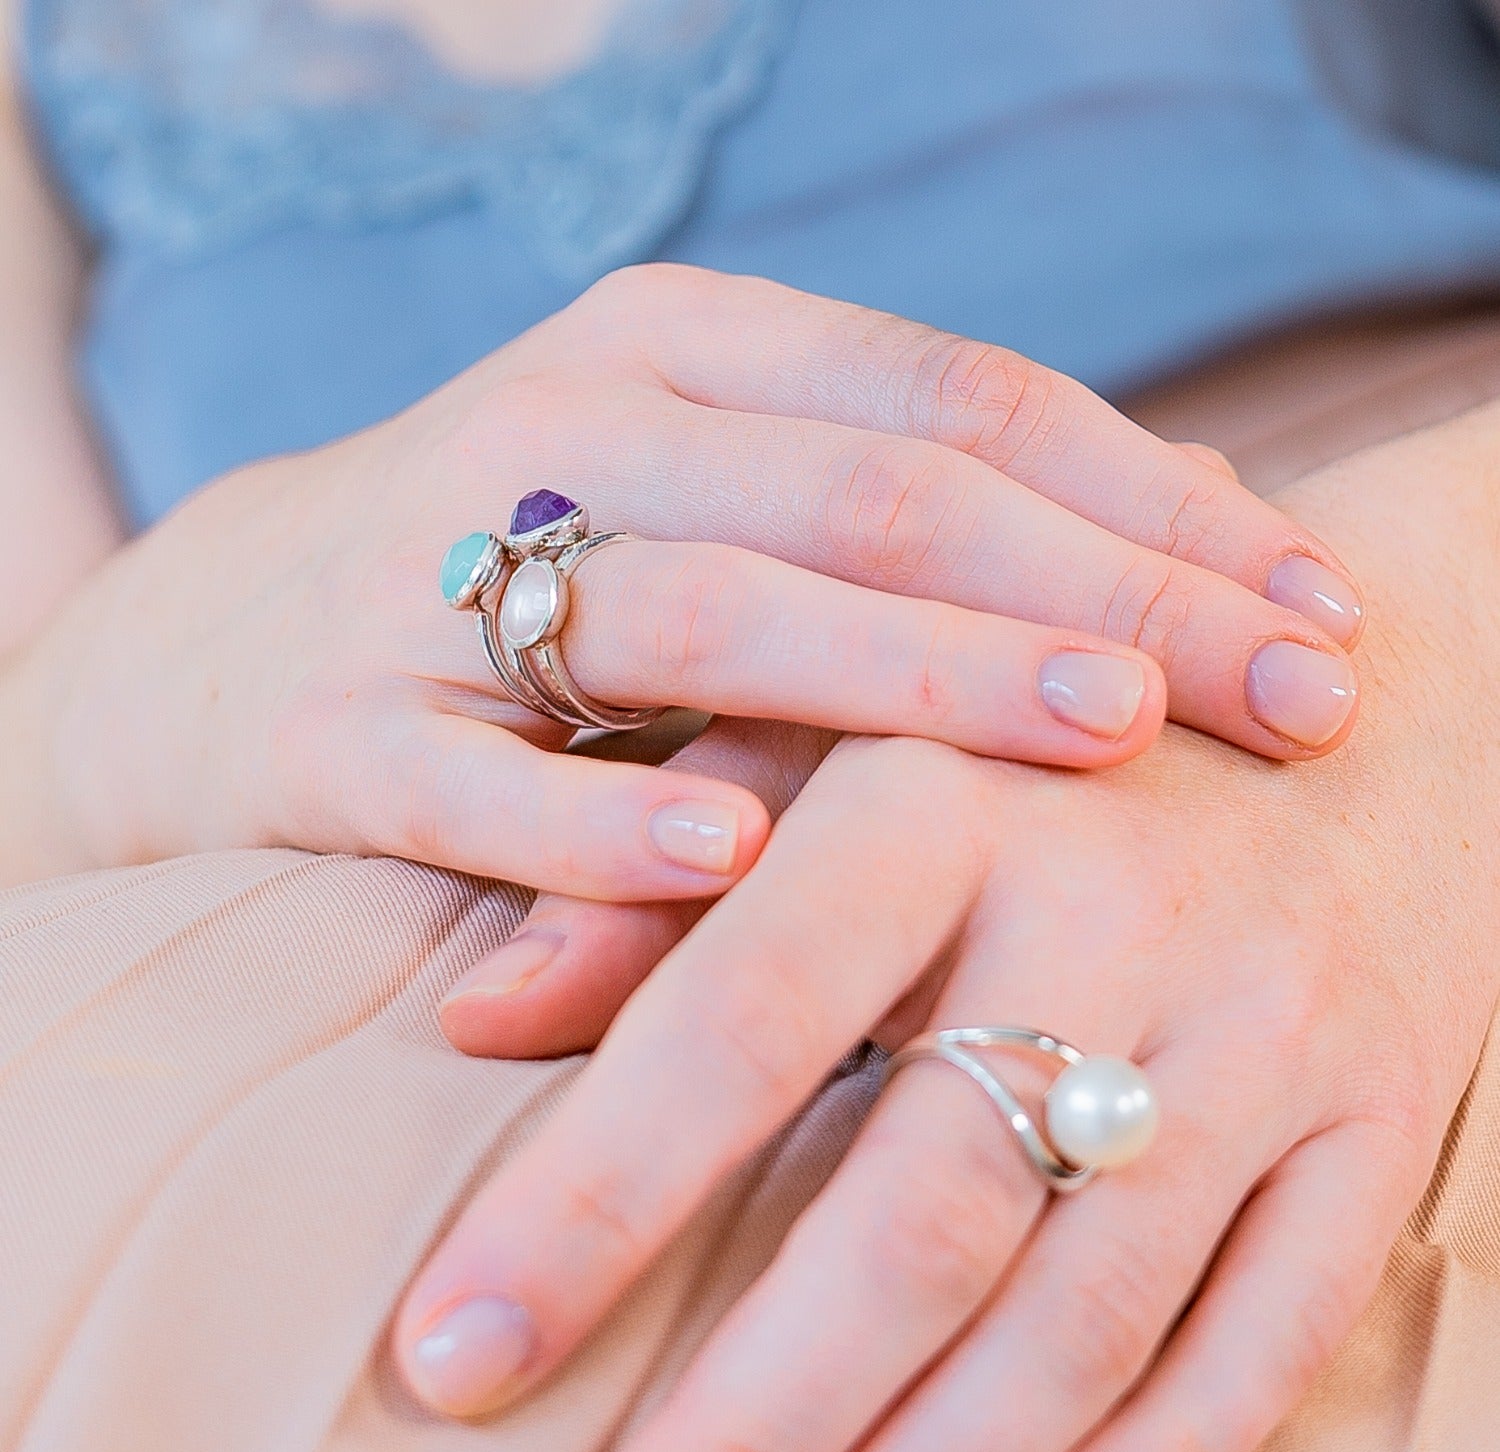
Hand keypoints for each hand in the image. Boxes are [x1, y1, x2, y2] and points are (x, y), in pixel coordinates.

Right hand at [3, 266, 1360, 890]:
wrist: (219, 642)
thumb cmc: (527, 582)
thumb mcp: (709, 501)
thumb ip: (892, 524)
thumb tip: (1182, 573)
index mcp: (678, 348)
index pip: (959, 405)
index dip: (1152, 505)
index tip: (1313, 614)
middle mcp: (565, 425)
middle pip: (870, 497)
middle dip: (1097, 597)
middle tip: (1286, 696)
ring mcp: (430, 569)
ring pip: (699, 610)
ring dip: (906, 678)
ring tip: (1096, 739)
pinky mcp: (324, 727)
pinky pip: (474, 778)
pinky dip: (602, 824)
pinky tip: (738, 862)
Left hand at [393, 405, 1499, 1451]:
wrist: (1350, 705)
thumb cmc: (1036, 733)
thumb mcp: (839, 738)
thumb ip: (661, 875)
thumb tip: (475, 1018)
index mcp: (941, 795)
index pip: (741, 1019)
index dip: (588, 1201)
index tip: (450, 1353)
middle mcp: (1114, 912)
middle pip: (918, 1214)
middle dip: (751, 1408)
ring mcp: (1268, 1031)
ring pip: (1079, 1314)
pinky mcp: (1378, 1122)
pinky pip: (1257, 1343)